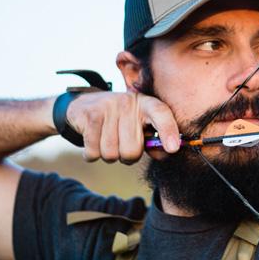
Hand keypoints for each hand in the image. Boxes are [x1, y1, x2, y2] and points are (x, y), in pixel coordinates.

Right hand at [65, 92, 180, 162]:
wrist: (84, 105)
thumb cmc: (119, 121)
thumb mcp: (138, 126)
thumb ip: (153, 141)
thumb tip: (166, 153)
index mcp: (145, 104)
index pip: (161, 113)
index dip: (168, 130)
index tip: (173, 148)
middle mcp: (127, 103)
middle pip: (131, 150)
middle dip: (126, 157)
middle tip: (122, 144)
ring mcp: (107, 107)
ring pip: (111, 154)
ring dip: (108, 155)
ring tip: (107, 140)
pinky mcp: (90, 115)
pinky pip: (93, 152)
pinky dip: (91, 154)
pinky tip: (93, 141)